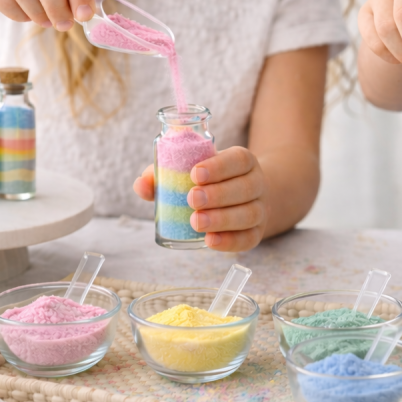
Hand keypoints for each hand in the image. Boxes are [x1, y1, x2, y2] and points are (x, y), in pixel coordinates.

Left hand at [133, 147, 267, 251]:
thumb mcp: (190, 170)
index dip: (219, 166)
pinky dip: (230, 242)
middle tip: (192, 200)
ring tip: (196, 222)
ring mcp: (260, 209)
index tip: (195, 174)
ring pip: (249, 214)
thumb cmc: (209, 181)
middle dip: (218, 194)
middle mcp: (257, 183)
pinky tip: (210, 242)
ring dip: (223, 219)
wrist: (241, 197)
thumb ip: (164, 174)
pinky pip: (249, 239)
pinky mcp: (257, 232)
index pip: (238, 159)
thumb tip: (141, 184)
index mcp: (243, 161)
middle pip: (246, 188)